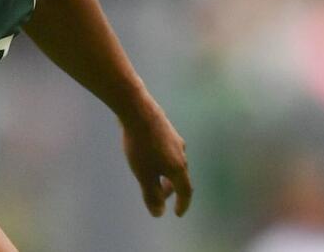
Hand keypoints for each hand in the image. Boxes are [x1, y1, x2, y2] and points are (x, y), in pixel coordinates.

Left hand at [121, 103, 191, 217]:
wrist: (138, 110)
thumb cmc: (140, 146)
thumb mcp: (143, 175)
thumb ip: (151, 195)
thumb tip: (158, 213)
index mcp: (178, 168)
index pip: (185, 191)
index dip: (182, 204)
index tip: (177, 213)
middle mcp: (181, 154)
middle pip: (179, 177)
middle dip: (170, 190)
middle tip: (159, 197)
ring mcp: (175, 140)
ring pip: (173, 163)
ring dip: (165, 174)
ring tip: (152, 177)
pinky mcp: (166, 129)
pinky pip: (167, 151)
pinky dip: (161, 160)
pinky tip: (149, 156)